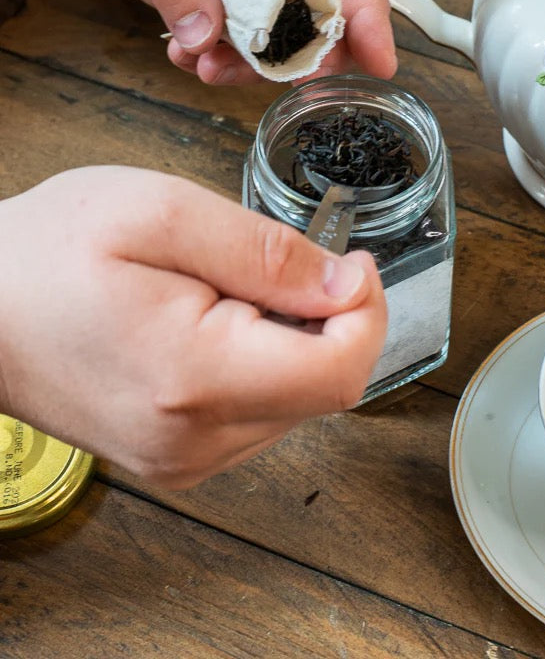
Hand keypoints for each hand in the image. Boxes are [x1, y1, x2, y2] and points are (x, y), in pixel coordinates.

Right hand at [0, 166, 386, 488]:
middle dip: (322, 316)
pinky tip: (209, 323)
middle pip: (325, 386)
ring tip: (218, 290)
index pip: (339, 372)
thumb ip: (264, 251)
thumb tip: (345, 284)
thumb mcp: (160, 214)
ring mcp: (186, 460)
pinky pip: (259, 413)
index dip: (367, 310)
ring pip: (297, 401)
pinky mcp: (179, 458)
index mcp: (194, 378)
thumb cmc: (49, 252)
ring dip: (289, 339)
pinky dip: (260, 362)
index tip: (350, 260)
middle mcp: (195, 440)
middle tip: (258, 262)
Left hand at [87, 0, 396, 84]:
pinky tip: (187, 54)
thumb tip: (203, 40)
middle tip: (272, 76)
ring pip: (290, 44)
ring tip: (203, 66)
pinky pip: (251, 52)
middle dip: (302, 53)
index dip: (368, 16)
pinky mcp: (247, 11)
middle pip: (330, 16)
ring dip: (252, 66)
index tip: (380, 63)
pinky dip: (223, 63)